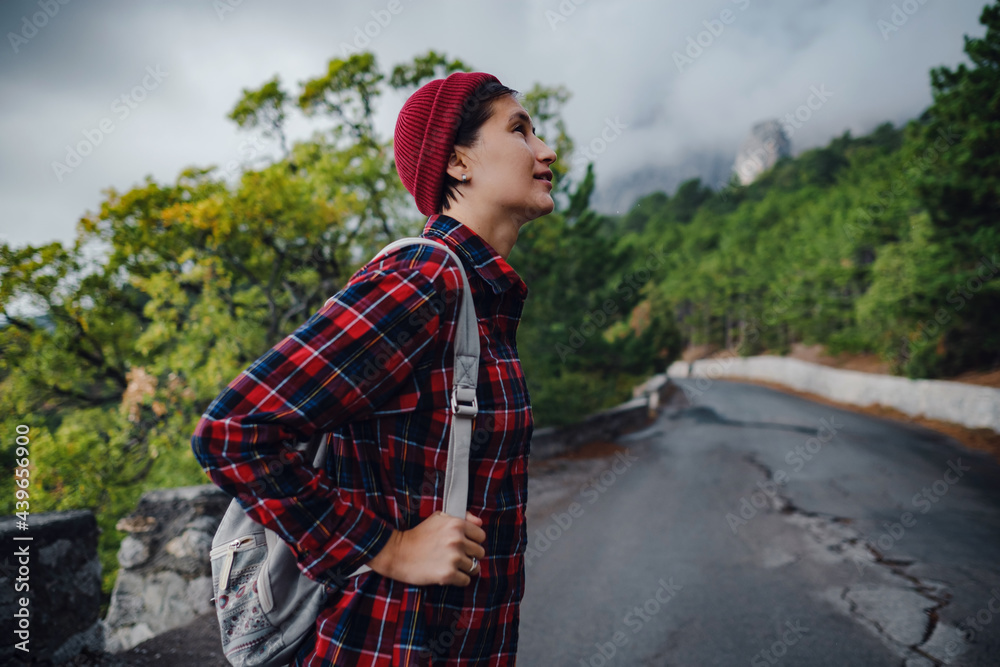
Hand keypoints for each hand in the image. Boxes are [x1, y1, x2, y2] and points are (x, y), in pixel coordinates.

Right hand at [367, 511, 485, 585]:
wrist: (397, 552)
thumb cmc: (418, 535)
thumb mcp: (438, 518)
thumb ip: (462, 517)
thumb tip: (480, 522)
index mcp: (457, 524)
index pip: (481, 536)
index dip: (473, 541)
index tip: (465, 545)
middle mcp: (457, 540)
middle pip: (480, 553)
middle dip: (470, 556)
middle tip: (457, 557)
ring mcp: (453, 558)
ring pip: (474, 568)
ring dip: (465, 569)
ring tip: (451, 566)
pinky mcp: (448, 574)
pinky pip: (465, 580)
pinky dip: (459, 580)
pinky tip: (448, 574)